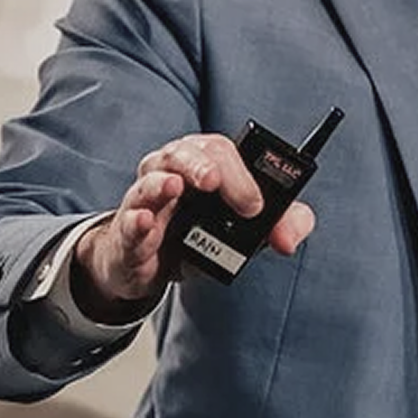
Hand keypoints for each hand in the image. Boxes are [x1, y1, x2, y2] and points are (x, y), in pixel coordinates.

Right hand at [73, 134, 316, 322]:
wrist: (153, 267)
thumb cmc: (199, 233)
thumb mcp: (245, 228)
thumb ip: (280, 225)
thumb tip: (289, 239)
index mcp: (205, 163)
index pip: (222, 150)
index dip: (241, 171)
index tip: (257, 205)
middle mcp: (174, 171)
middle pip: (188, 152)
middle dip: (204, 166)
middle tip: (217, 185)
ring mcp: (147, 199)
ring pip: (152, 179)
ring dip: (163, 183)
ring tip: (176, 186)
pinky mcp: (128, 233)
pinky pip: (130, 221)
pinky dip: (136, 221)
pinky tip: (144, 220)